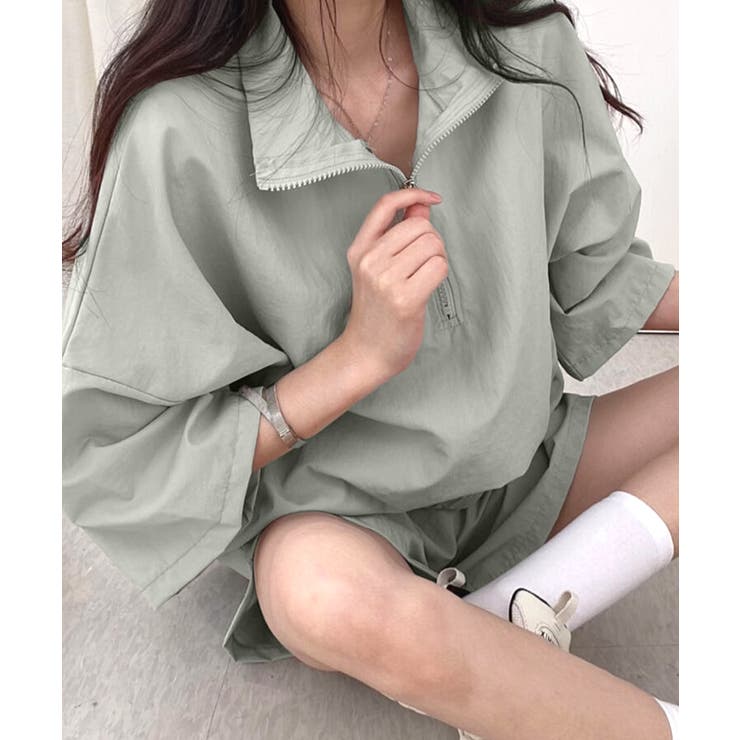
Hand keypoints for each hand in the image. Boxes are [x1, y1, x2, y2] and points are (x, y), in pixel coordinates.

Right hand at [340, 187, 447, 378]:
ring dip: (438, 258)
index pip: (385, 205)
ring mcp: (386, 280)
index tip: (432, 198)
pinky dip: (440, 274)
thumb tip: (422, 204)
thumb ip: (400, 233)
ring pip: (432, 244)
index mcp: (359, 250)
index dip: (414, 194)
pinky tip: (427, 288)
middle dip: (432, 241)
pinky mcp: (405, 298)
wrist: (366, 352)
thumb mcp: (378, 268)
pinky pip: (439, 266)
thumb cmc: (376, 312)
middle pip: (420, 226)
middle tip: (424, 264)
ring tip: (424, 277)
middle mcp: (370, 261)